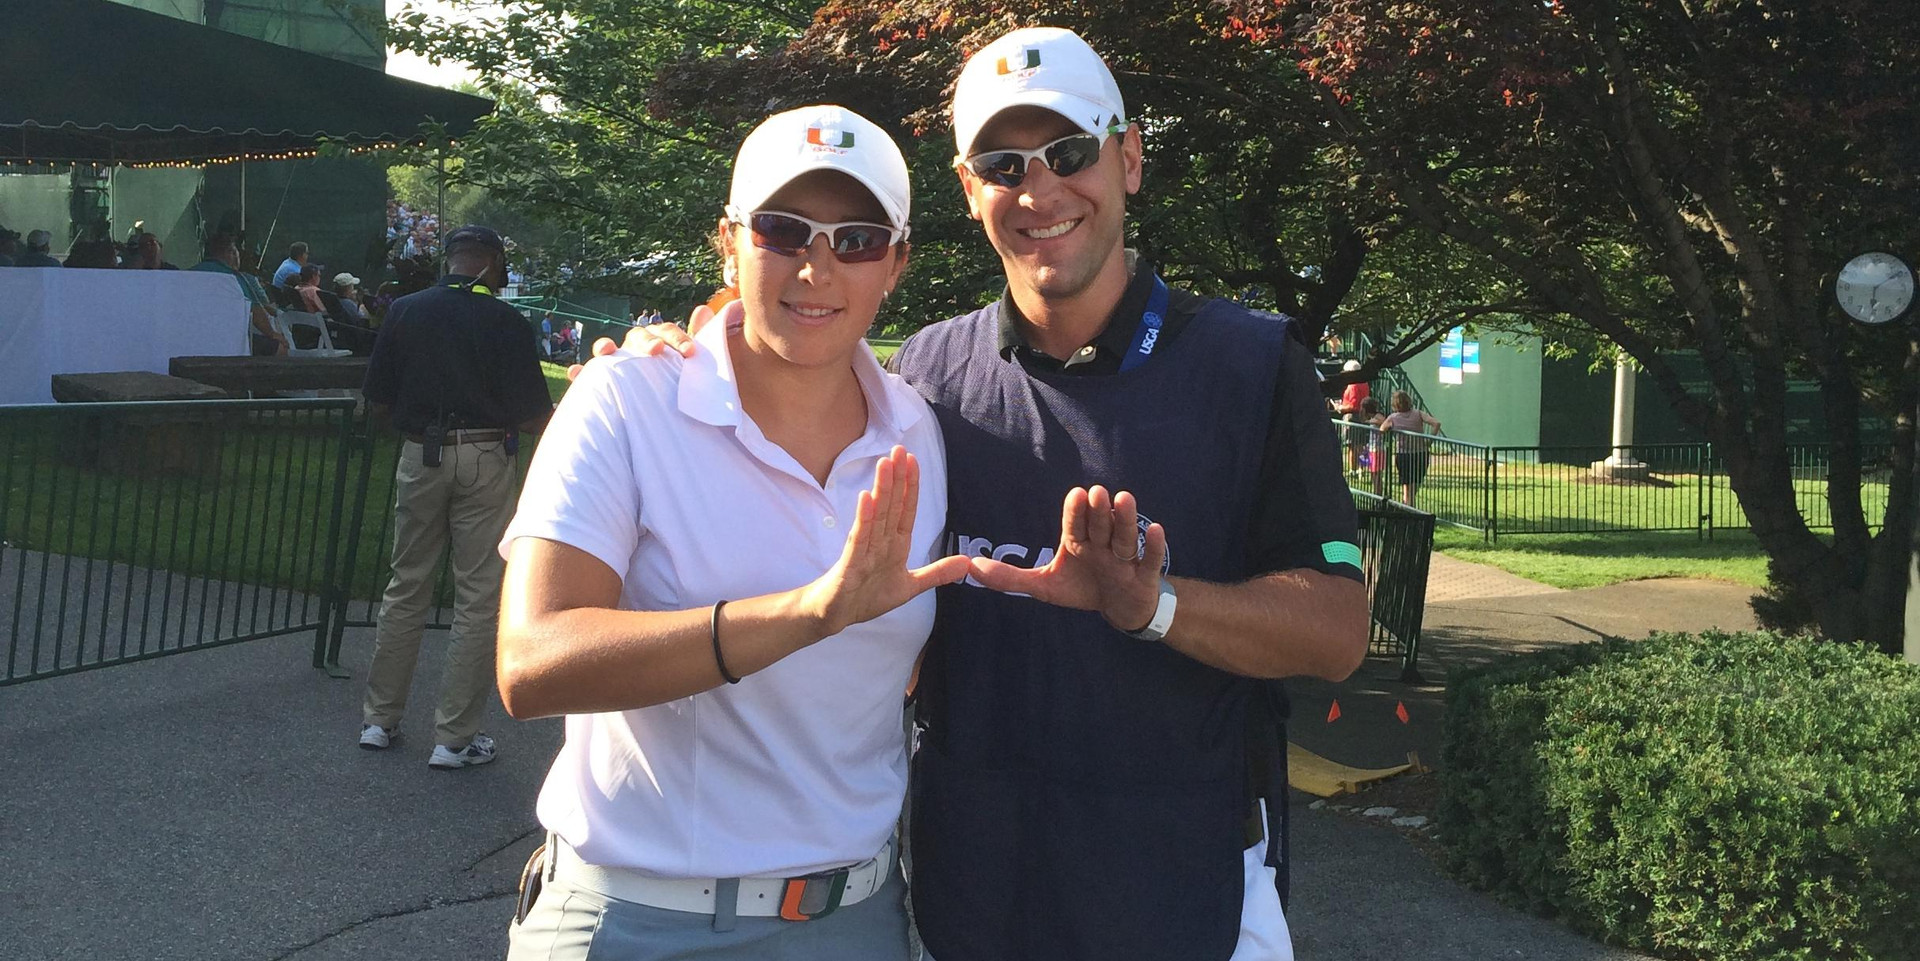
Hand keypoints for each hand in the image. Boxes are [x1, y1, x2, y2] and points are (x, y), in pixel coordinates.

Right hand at [565, 302, 728, 380]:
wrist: (663, 420)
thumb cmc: (675, 384)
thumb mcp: (688, 364)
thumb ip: (697, 338)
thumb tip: (704, 309)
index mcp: (659, 342)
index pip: (665, 332)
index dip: (676, 337)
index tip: (689, 351)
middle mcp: (636, 349)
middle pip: (637, 336)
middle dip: (646, 341)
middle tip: (657, 350)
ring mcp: (616, 364)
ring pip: (607, 350)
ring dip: (605, 346)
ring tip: (606, 351)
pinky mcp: (599, 382)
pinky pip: (586, 376)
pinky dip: (580, 373)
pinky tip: (576, 373)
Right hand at [798, 446, 970, 636]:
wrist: (836, 616)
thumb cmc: (867, 596)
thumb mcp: (909, 587)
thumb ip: (936, 574)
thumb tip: (966, 563)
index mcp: (895, 544)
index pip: (906, 510)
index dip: (911, 486)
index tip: (914, 461)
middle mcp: (880, 541)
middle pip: (891, 505)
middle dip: (897, 477)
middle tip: (899, 449)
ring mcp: (864, 550)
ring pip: (876, 515)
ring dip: (882, 489)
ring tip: (885, 464)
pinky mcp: (850, 563)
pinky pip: (858, 539)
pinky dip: (863, 518)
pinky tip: (866, 498)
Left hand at [967, 485, 1166, 632]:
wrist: (1120, 607)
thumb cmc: (1083, 587)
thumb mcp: (1044, 586)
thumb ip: (1010, 578)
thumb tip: (970, 568)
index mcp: (1079, 543)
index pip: (1075, 526)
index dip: (1075, 513)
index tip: (1075, 494)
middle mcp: (1102, 546)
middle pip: (1100, 527)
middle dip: (1098, 512)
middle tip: (1097, 492)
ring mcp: (1125, 560)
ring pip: (1126, 538)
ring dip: (1125, 519)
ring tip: (1124, 498)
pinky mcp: (1144, 576)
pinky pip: (1150, 559)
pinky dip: (1154, 546)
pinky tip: (1156, 529)